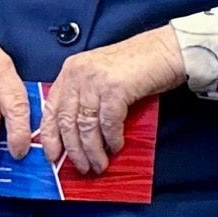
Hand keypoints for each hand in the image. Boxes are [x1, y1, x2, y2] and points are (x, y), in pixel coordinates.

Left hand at [40, 27, 185, 174]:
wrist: (168, 50)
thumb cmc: (140, 64)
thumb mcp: (102, 75)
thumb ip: (86, 96)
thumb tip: (79, 133)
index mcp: (71, 70)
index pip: (51, 108)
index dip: (50, 136)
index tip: (53, 155)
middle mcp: (79, 74)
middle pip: (67, 121)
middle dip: (74, 150)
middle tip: (82, 167)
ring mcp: (96, 80)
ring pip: (86, 126)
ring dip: (93, 150)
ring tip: (99, 164)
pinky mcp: (116, 88)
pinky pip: (108, 122)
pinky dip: (112, 138)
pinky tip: (117, 146)